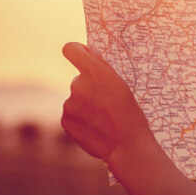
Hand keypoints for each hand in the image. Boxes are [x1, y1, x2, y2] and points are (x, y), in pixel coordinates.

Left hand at [61, 41, 154, 163]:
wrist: (126, 144)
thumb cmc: (130, 112)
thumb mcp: (123, 84)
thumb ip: (102, 66)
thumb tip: (88, 51)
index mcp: (94, 72)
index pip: (71, 49)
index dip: (77, 51)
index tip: (83, 56)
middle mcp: (78, 85)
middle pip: (79, 79)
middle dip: (90, 86)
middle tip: (107, 101)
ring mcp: (69, 104)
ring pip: (76, 98)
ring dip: (86, 104)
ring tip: (104, 117)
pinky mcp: (65, 120)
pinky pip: (72, 113)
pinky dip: (81, 118)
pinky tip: (96, 126)